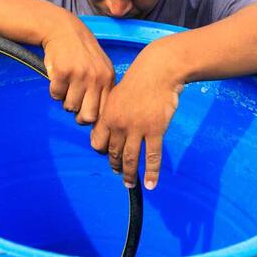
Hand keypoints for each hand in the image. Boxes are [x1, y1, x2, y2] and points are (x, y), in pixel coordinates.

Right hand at [41, 15, 114, 124]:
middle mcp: (96, 78)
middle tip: (74, 104)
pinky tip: (58, 77)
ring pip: (69, 107)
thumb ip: (102, 89)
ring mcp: (79, 75)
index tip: (87, 117)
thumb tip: (96, 120)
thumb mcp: (100, 67)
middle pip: (88, 116)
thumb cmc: (81, 52)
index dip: (95, 119)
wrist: (63, 29)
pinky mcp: (62, 72)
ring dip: (65, 100)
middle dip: (79, 115)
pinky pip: (56, 95)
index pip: (105, 111)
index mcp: (108, 78)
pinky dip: (54, 90)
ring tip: (67, 84)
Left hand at [90, 45, 183, 189]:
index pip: (98, 142)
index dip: (102, 152)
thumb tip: (112, 129)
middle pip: (114, 152)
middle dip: (115, 166)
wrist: (159, 71)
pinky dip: (151, 173)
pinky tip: (150, 184)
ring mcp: (137, 129)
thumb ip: (112, 113)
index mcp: (107, 115)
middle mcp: (119, 124)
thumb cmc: (139, 80)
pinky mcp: (155, 130)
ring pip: (130, 158)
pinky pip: (152, 156)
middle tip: (119, 174)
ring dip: (129, 174)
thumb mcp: (117, 94)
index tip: (108, 157)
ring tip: (130, 185)